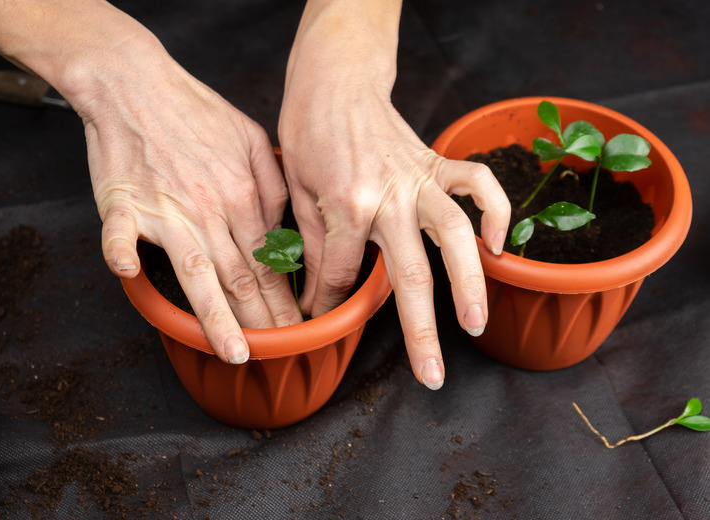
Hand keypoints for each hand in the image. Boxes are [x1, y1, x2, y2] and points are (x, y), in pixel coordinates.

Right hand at [75, 36, 303, 363]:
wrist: (138, 82)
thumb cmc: (194, 111)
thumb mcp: (253, 139)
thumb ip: (274, 185)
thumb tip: (282, 230)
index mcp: (243, 197)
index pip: (270, 262)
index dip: (286, 301)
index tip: (298, 329)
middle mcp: (211, 210)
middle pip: (242, 277)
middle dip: (264, 323)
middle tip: (281, 356)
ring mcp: (168, 209)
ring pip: (198, 270)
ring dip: (216, 316)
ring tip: (233, 351)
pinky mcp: (125, 202)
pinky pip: (121, 232)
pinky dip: (123, 250)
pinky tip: (128, 273)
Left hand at [278, 0, 509, 388]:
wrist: (333, 82)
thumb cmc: (308, 135)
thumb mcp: (296, 194)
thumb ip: (313, 246)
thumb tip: (319, 294)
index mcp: (346, 206)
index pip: (341, 275)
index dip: (329, 303)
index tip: (324, 320)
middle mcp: (389, 197)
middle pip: (410, 276)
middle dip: (421, 332)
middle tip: (432, 375)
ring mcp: (419, 179)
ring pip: (456, 237)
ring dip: (471, 283)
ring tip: (477, 324)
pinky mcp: (438, 162)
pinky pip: (479, 185)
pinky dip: (496, 214)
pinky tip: (497, 247)